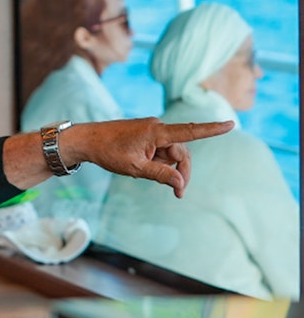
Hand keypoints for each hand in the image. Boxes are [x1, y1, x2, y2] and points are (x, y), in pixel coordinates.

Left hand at [67, 117, 233, 197]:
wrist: (86, 140)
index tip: (230, 124)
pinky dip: (156, 161)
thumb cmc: (109, 152)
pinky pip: (159, 149)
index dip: (211, 130)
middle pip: (181, 152)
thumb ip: (160, 175)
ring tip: (142, 172)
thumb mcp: (135, 168)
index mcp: (157, 132)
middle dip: (180, 172)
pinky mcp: (146, 133)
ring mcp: (151, 130)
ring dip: (164, 167)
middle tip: (178, 194)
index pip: (190, 131)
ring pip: (170, 153)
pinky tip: (139, 165)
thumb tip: (180, 182)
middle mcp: (157, 127)